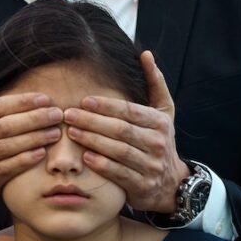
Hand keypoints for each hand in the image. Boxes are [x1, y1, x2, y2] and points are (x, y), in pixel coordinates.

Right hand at [0, 48, 64, 224]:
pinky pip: (6, 169)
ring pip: (7, 147)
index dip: (22, 102)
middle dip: (34, 119)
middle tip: (57, 114)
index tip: (46, 98)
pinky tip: (42, 153)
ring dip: (34, 139)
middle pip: (5, 126)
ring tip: (55, 132)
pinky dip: (24, 161)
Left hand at [62, 50, 188, 213]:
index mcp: (160, 122)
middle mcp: (158, 143)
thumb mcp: (164, 112)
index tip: (84, 100)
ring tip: (71, 132)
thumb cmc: (159, 141)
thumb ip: (155, 83)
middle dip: (92, 121)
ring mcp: (151, 166)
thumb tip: (145, 54)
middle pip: (121, 130)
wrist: (171, 183)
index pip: (130, 111)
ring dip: (92, 141)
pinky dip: (102, 165)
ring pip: (119, 151)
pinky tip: (85, 157)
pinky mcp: (143, 186)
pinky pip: (119, 173)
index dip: (106, 105)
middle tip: (69, 115)